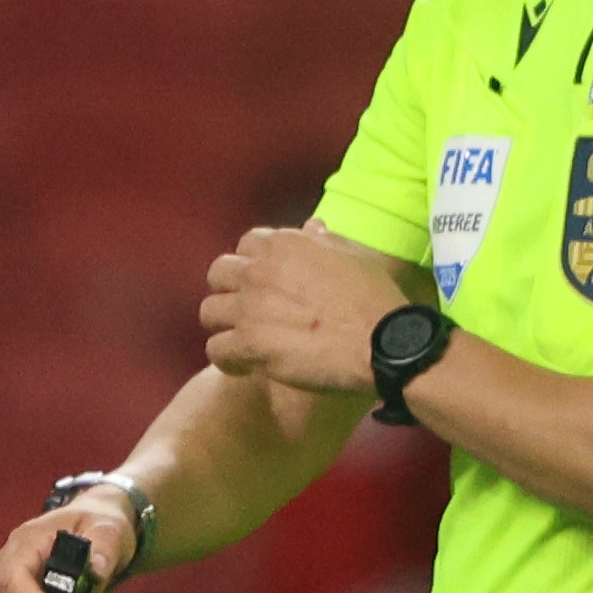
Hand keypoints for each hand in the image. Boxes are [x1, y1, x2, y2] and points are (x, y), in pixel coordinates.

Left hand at [203, 225, 407, 402]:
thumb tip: (311, 226)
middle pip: (218, 274)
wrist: (383, 341)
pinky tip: (245, 365)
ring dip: (224, 326)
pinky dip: (227, 359)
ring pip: (209, 312)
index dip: (254, 264)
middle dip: (229, 290)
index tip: (266, 282)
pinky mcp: (248, 343)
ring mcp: (250, 307)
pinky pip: (215, 349)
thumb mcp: (353, 256)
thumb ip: (324, 241)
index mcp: (283, 244)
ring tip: (243, 339)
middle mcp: (259, 270)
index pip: (246, 244)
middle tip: (247, 311)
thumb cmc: (374, 298)